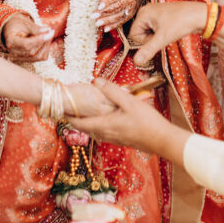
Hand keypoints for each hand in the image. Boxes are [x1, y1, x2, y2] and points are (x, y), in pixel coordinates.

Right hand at [3, 13, 53, 62]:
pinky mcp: (28, 59)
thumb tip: (47, 31)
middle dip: (44, 41)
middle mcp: (14, 52)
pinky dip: (46, 49)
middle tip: (50, 31)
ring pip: (38, 56)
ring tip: (48, 34)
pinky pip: (40, 58)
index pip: (25, 44)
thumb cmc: (17, 24)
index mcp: (11, 41)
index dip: (39, 39)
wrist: (12, 29)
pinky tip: (46, 41)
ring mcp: (21, 58)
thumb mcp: (24, 22)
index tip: (49, 32)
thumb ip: (35, 28)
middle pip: (32, 52)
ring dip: (46, 46)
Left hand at [69, 81, 188, 161]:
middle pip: (85, 128)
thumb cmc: (147, 122)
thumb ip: (112, 91)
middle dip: (76, 119)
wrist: (163, 141)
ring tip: (85, 110)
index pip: (79, 123)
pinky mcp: (122, 140)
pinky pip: (104, 132)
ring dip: (87, 122)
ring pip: (95, 130)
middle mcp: (106, 135)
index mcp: (104, 125)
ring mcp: (114, 139)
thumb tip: (96, 81)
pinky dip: (99, 124)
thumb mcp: (129, 102)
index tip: (60, 109)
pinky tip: (106, 116)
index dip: (68, 117)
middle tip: (70, 108)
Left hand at [96, 0, 140, 31]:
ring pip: (119, 16)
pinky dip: (113, 26)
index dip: (107, 1)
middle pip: (117, 7)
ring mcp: (130, 8)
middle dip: (105, 13)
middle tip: (94, 17)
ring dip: (108, 21)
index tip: (98, 6)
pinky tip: (105, 29)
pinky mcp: (129, 15)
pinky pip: (121, 22)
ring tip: (97, 24)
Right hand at [128, 1, 209, 67]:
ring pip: (148, 32)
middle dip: (151, 38)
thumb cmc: (181, 23)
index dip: (145, 41)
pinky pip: (155, 29)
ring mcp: (154, 12)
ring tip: (168, 31)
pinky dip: (161, 32)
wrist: (199, 15)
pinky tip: (170, 30)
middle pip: (140, 33)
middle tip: (164, 34)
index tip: (158, 37)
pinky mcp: (161, 15)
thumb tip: (136, 61)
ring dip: (157, 36)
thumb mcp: (163, 38)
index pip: (133, 35)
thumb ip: (148, 50)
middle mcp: (146, 10)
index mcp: (143, 13)